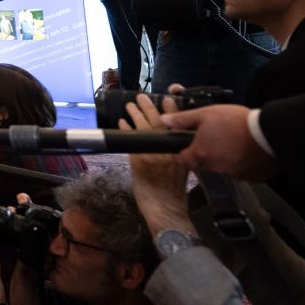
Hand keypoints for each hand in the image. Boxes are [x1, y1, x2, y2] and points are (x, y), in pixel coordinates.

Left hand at [121, 94, 195, 233]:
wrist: (164, 207)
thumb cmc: (172, 189)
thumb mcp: (181, 167)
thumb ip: (175, 151)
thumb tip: (166, 134)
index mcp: (182, 152)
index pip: (178, 126)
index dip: (172, 110)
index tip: (167, 97)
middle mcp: (169, 151)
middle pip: (159, 123)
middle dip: (149, 108)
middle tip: (142, 96)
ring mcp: (154, 155)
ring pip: (144, 129)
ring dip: (135, 115)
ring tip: (129, 105)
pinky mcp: (140, 161)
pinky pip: (131, 140)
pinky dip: (126, 130)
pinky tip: (122, 122)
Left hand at [165, 103, 276, 179]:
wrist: (269, 134)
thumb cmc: (235, 122)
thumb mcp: (206, 114)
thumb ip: (183, 119)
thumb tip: (164, 120)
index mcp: (201, 154)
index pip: (184, 160)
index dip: (186, 152)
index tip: (192, 144)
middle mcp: (215, 168)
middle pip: (205, 163)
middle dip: (209, 152)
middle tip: (219, 137)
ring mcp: (234, 175)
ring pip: (224, 167)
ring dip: (227, 157)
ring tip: (236, 141)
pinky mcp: (251, 178)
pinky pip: (242, 171)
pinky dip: (243, 163)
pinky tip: (248, 150)